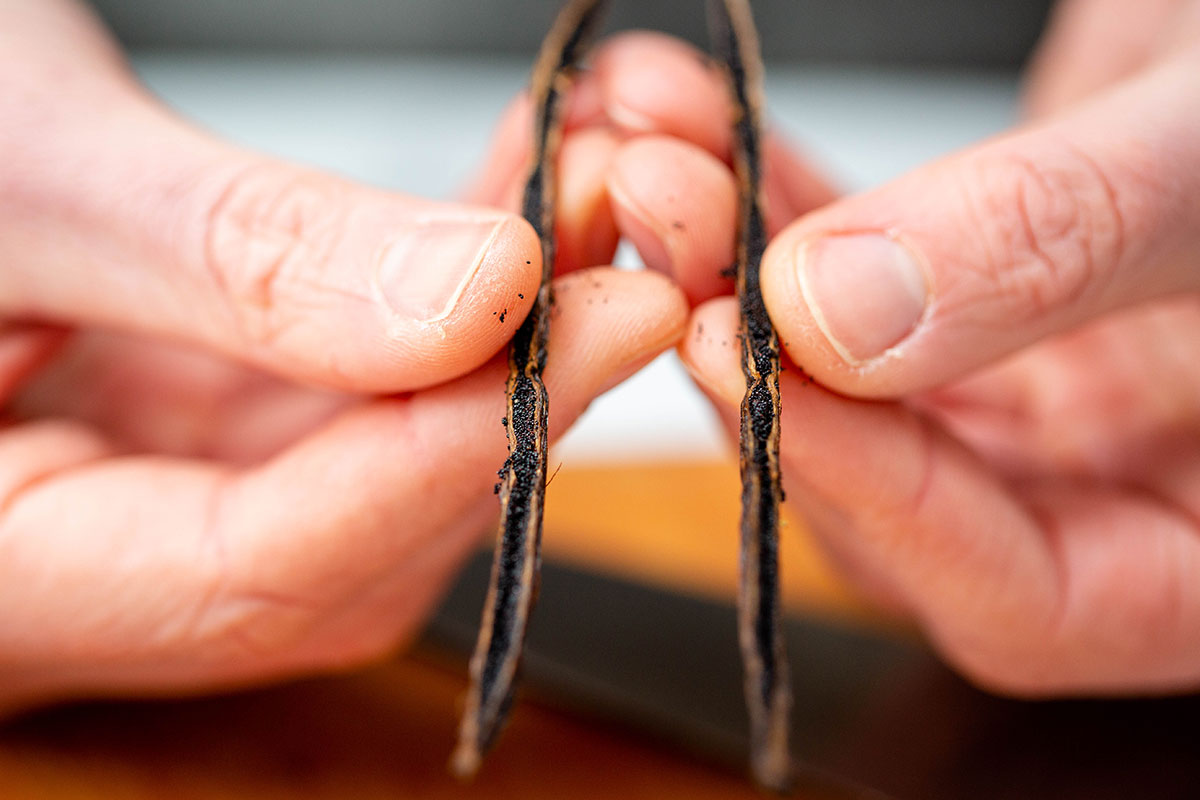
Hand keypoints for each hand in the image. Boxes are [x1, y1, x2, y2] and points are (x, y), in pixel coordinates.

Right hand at [0, 2, 695, 711]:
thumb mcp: (22, 171)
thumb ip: (238, 257)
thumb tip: (485, 295)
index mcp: (2, 572)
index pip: (264, 569)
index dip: (454, 453)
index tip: (614, 319)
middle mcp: (97, 561)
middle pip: (359, 533)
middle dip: (514, 391)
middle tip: (634, 247)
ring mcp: (163, 489)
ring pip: (386, 457)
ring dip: (512, 337)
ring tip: (598, 197)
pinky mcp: (212, 413)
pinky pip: (365, 383)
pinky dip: (455, 298)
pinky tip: (527, 199)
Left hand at [605, 6, 1199, 693]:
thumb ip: (1067, 246)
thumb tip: (837, 317)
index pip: (1021, 595)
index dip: (872, 493)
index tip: (747, 360)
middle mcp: (1106, 475)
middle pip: (885, 479)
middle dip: (754, 350)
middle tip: (662, 217)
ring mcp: (1033, 385)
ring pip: (834, 371)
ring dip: (724, 257)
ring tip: (647, 147)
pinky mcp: (974, 291)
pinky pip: (841, 269)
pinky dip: (764, 193)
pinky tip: (691, 113)